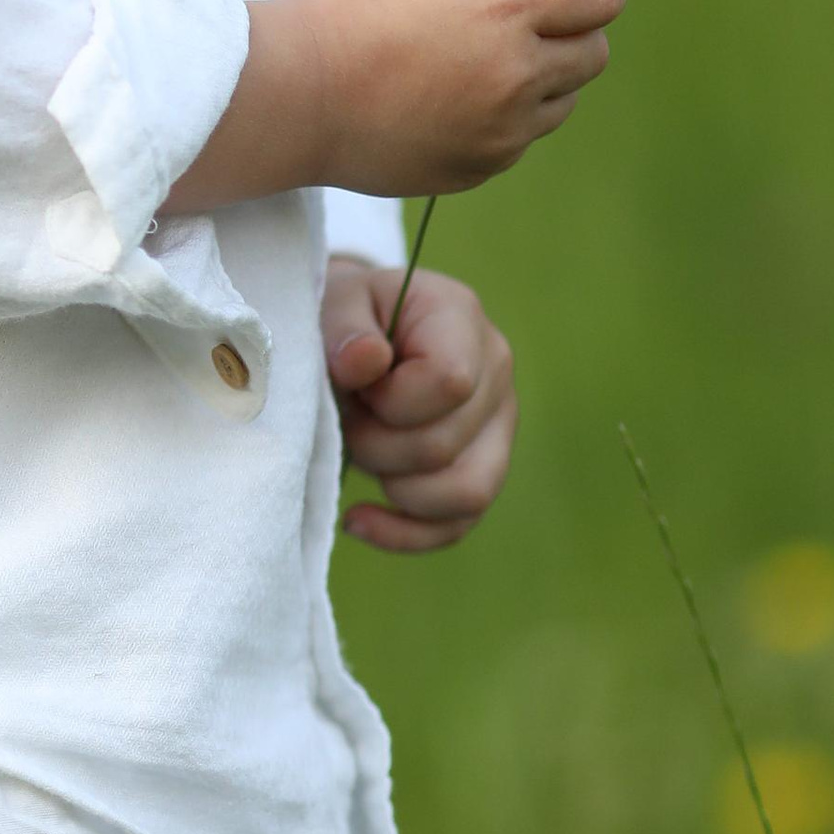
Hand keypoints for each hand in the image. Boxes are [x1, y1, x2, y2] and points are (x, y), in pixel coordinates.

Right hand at [167, 0, 625, 214]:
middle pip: (594, 53)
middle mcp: (518, 70)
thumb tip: (550, 3)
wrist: (296, 95)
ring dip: (536, 85)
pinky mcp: (482, 166)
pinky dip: (499, 124)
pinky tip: (442, 109)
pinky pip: (518, 140)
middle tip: (514, 33)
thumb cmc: (356, 14)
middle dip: (566, 38)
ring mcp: (503, 129)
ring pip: (562, 102)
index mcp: (507, 6)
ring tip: (469, 74)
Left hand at [323, 254, 517, 552]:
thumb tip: (365, 362)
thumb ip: (345, 326)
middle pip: (444, 446)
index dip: (389, 401)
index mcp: (461, 318)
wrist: (359, 330)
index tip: (356, 385)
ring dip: (395, 488)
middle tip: (347, 418)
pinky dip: (404, 534)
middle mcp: (495, 371)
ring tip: (358, 453)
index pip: (449, 383)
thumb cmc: (347, 314)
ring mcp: (497, 425)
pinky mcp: (484, 468)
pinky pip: (459, 524)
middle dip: (376, 447)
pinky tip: (357, 519)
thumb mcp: (335, 300)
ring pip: (467, 493)